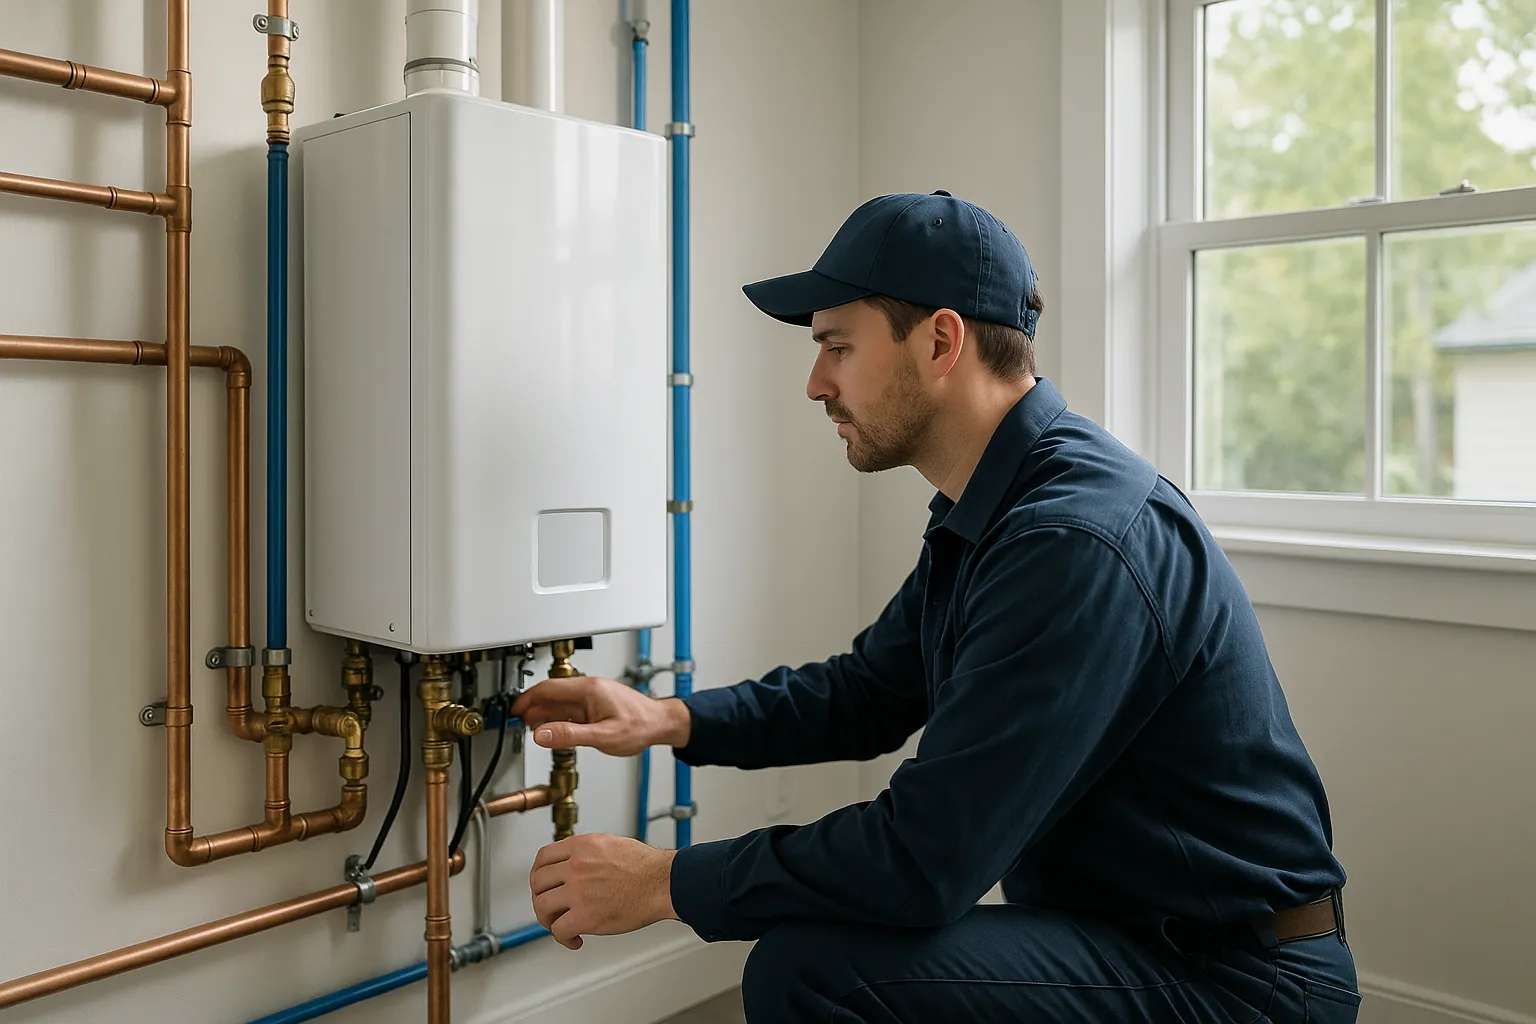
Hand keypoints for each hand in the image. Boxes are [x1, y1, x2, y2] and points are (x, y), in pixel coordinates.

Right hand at [509, 676, 690, 755]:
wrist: (660, 724)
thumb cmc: (640, 726)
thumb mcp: (603, 736)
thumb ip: (570, 735)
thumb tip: (542, 734)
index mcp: (588, 689)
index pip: (547, 689)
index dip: (527, 700)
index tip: (514, 711)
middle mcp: (588, 688)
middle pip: (550, 693)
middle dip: (532, 706)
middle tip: (519, 722)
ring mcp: (592, 695)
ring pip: (559, 701)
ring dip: (543, 712)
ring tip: (532, 726)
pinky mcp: (595, 703)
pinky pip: (569, 707)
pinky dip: (557, 716)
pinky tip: (553, 727)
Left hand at [529, 834, 677, 949]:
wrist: (662, 883)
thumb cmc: (646, 867)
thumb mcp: (610, 844)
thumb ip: (587, 852)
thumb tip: (574, 863)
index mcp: (581, 846)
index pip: (543, 857)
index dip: (538, 873)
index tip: (541, 883)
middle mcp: (576, 866)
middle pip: (537, 882)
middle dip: (539, 897)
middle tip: (548, 907)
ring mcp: (578, 891)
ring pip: (542, 906)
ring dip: (548, 919)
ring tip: (559, 924)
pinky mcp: (585, 916)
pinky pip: (559, 930)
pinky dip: (563, 938)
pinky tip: (575, 939)